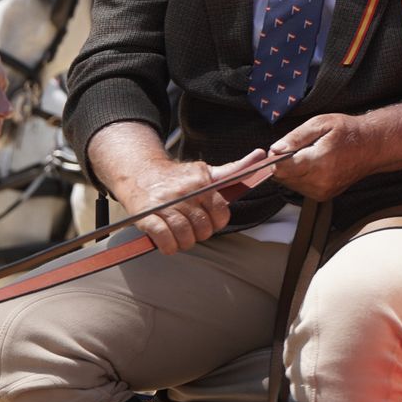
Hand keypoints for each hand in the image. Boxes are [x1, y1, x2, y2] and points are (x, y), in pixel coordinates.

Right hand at [114, 148, 267, 254]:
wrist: (140, 172)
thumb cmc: (177, 177)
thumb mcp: (206, 171)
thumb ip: (234, 169)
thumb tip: (262, 155)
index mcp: (201, 183)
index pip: (220, 211)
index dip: (218, 222)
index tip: (212, 222)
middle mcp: (184, 193)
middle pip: (203, 227)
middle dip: (202, 234)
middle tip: (195, 230)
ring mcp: (164, 204)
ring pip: (184, 234)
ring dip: (186, 242)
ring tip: (183, 238)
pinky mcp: (146, 215)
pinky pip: (163, 238)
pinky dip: (169, 246)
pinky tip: (169, 244)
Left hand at [270, 112, 379, 200]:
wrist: (372, 146)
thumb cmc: (349, 132)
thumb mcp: (321, 123)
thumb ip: (296, 137)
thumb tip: (275, 149)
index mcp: (319, 162)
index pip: (281, 169)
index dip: (275, 158)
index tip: (280, 149)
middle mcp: (320, 181)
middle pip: (283, 178)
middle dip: (283, 163)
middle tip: (298, 148)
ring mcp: (322, 191)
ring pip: (290, 184)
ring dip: (292, 170)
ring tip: (308, 155)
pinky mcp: (324, 195)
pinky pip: (300, 187)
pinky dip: (301, 176)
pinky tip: (313, 164)